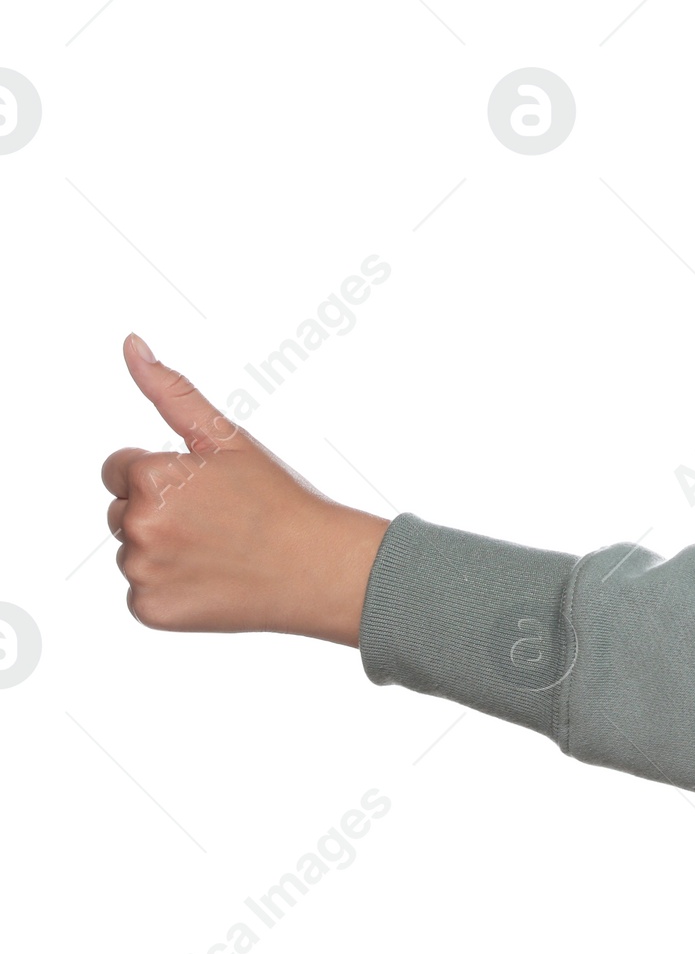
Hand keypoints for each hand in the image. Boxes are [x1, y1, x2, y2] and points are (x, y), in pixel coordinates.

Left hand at [103, 335, 390, 642]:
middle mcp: (138, 524)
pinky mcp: (149, 610)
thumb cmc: (276, 498)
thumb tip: (131, 344)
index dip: (163, 476)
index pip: (119, 469)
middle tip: (216, 522)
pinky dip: (170, 589)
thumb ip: (170, 391)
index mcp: (151, 476)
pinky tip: (211, 581)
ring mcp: (142, 571)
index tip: (204, 491)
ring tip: (217, 552)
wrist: (316, 567)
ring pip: (132, 552)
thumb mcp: (226, 437)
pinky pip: (143, 592)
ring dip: (163, 551)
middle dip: (158, 512)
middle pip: (120, 512)